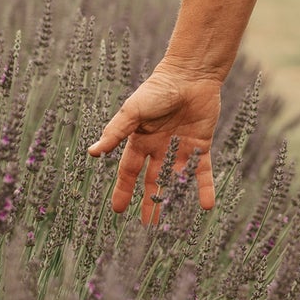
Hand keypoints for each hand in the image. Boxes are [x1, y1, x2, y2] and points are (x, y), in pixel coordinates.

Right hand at [87, 64, 220, 222]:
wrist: (190, 75)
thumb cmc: (158, 89)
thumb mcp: (133, 111)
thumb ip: (116, 132)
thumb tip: (92, 152)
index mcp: (141, 140)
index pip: (129, 171)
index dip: (123, 190)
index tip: (117, 210)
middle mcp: (159, 147)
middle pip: (152, 180)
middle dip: (148, 201)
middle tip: (146, 225)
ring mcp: (181, 148)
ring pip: (175, 179)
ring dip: (172, 199)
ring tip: (168, 223)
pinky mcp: (201, 146)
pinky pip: (202, 171)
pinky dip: (204, 188)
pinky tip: (206, 206)